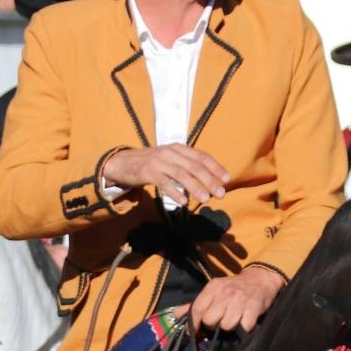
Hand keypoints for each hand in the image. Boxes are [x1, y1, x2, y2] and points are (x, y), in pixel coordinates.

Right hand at [101, 144, 229, 206]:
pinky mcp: (148, 172)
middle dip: (209, 180)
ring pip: (181, 174)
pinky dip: (175, 192)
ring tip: (206, 199)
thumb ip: (187, 166)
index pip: (201, 156)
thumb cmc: (152, 164)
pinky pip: (164, 183)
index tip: (227, 179)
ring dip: (195, 187)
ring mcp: (159, 161)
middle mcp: (170, 152)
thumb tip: (210, 181)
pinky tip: (183, 202)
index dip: (215, 167)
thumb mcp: (171, 160)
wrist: (123, 162)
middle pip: (194, 166)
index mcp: (179, 148)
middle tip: (220, 193)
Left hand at [191, 266, 284, 333]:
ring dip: (230, 327)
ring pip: (226, 326)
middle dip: (213, 325)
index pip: (197, 309)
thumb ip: (196, 304)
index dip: (193, 324)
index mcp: (213, 287)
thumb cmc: (234, 287)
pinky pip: (243, 327)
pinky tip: (245, 321)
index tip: (194, 332)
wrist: (261, 279)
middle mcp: (225, 293)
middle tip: (220, 320)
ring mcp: (239, 301)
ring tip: (234, 320)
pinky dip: (244, 328)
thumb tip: (176, 314)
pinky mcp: (253, 309)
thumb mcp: (214, 290)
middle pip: (210, 320)